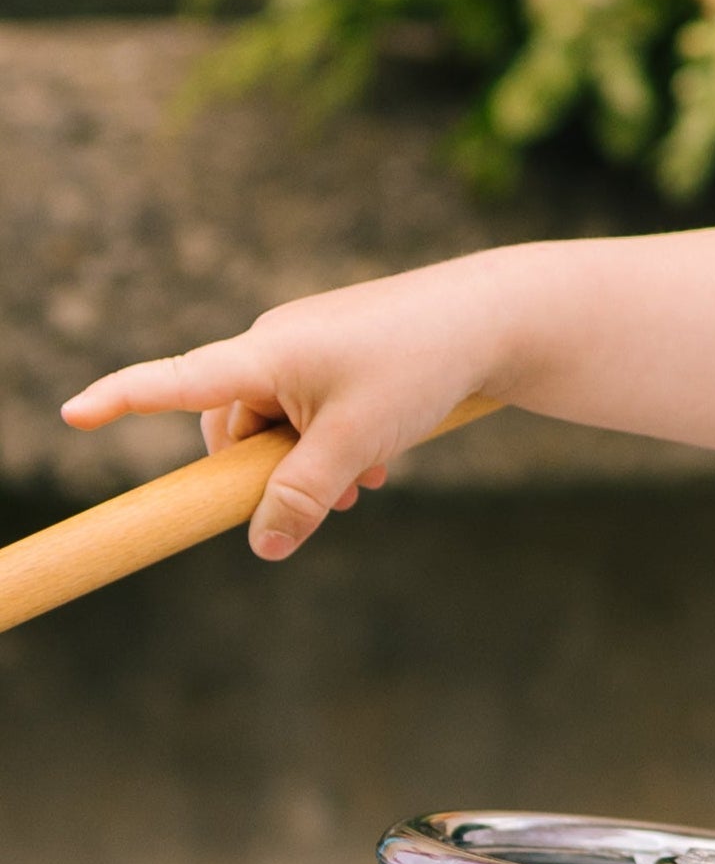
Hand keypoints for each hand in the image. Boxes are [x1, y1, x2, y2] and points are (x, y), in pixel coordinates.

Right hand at [62, 258, 509, 561]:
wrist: (494, 318)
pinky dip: (334, 441)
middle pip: (234, 426)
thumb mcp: (357, 444)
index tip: (71, 414)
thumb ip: (303, 496)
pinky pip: (314, 407)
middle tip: (332, 503)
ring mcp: (308, 345)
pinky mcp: (340, 351)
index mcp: (263, 354)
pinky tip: (378, 464)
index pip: (175, 381)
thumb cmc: (420, 367)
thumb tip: (261, 545)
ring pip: (280, 424)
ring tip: (366, 485)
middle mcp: (274, 343)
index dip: (121, 400)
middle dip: (267, 472)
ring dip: (309, 463)